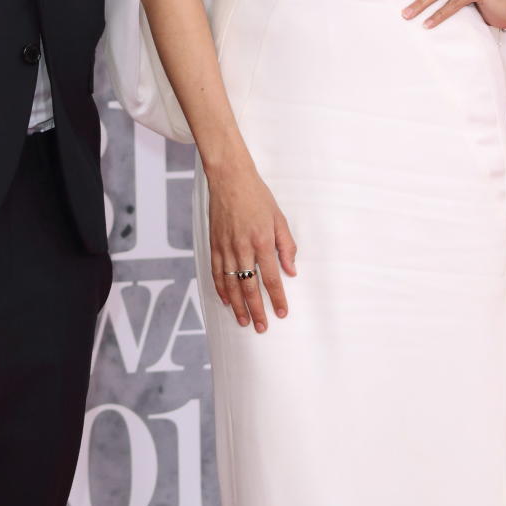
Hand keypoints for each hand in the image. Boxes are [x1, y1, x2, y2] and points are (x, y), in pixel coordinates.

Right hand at [206, 156, 296, 332]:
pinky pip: (217, 272)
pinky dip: (221, 289)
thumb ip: (286, 245)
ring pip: (231, 284)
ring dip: (238, 305)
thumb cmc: (257, 196)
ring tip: (244, 321)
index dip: (277, 298)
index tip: (281, 313)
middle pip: (250, 286)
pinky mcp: (214, 244)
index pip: (272, 277)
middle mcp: (243, 248)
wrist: (229, 178)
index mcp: (262, 241)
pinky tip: (226, 301)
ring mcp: (226, 247)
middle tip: (262, 327)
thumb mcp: (279, 218)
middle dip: (257, 309)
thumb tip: (291, 270)